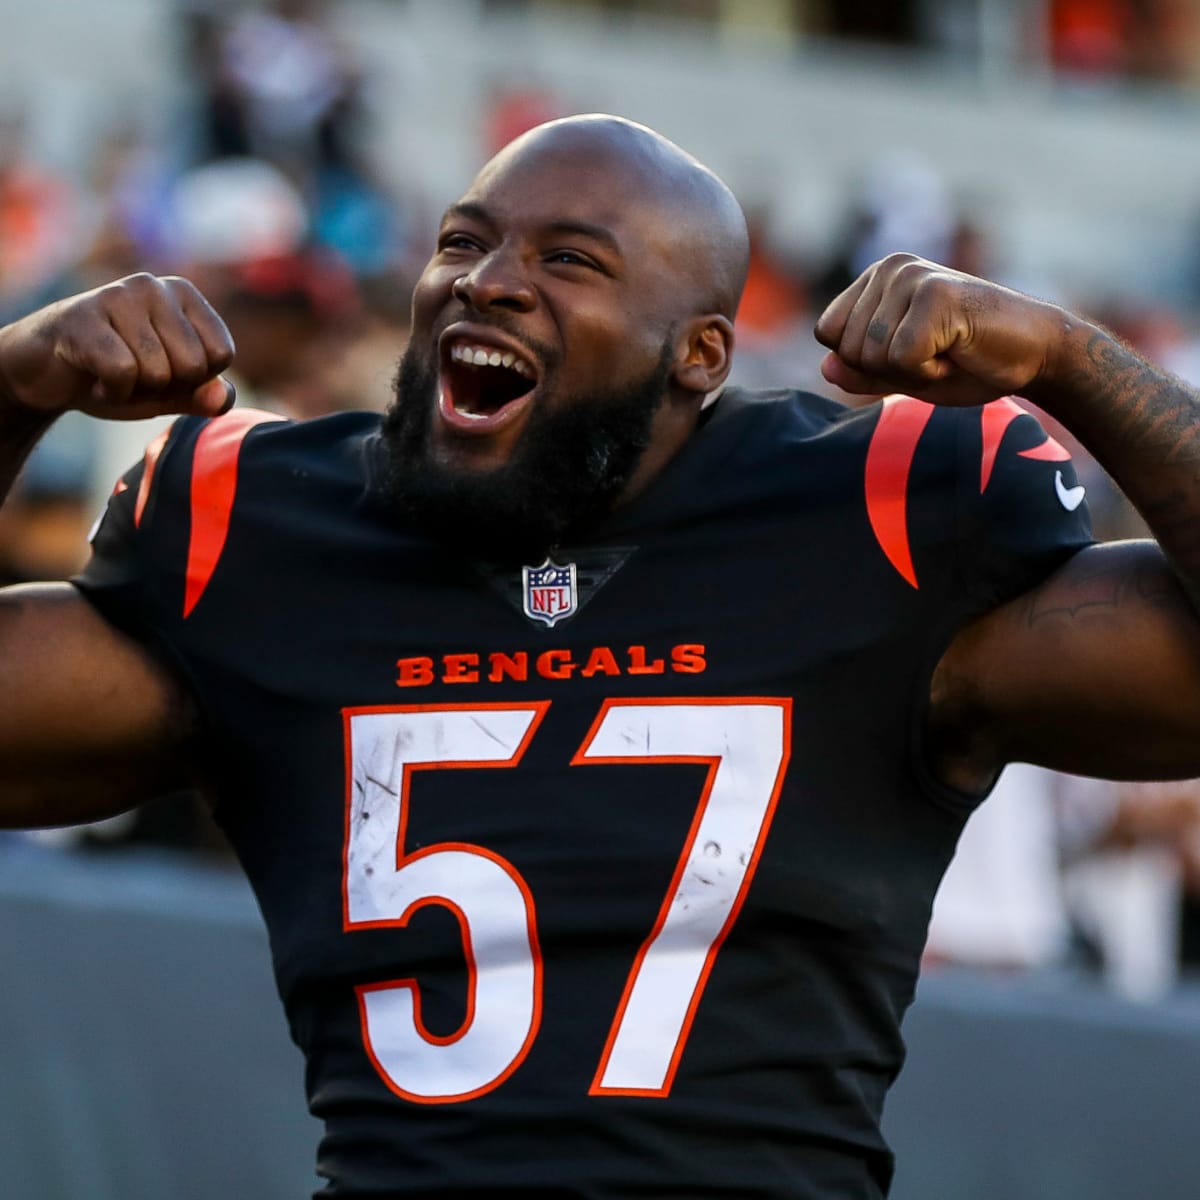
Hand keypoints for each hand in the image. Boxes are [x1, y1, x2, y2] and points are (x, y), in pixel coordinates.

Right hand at [0, 274, 234, 420]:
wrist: (48, 372)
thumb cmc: (117, 375)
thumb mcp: (170, 391)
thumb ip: (203, 396)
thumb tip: (222, 398)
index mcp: (184, 295)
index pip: (221, 354)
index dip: (195, 379)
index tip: (164, 370)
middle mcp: (154, 286)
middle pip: (193, 365)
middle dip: (165, 386)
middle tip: (134, 373)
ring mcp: (117, 295)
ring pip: (159, 372)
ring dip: (136, 391)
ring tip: (112, 373)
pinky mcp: (84, 316)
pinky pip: (123, 373)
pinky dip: (113, 392)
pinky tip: (95, 379)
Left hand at [814, 253, 1065, 406]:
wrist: (1036, 354)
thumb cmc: (969, 362)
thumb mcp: (903, 374)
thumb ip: (862, 372)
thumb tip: (826, 368)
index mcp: (877, 278)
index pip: (828, 333)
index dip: (865, 362)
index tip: (910, 353)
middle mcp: (890, 268)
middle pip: (848, 349)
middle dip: (890, 370)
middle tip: (937, 354)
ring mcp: (913, 277)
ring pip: (872, 355)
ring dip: (913, 371)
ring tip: (949, 350)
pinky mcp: (935, 295)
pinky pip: (902, 359)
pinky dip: (930, 372)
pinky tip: (959, 352)